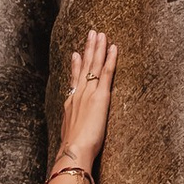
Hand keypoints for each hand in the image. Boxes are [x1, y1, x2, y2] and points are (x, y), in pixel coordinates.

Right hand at [56, 27, 116, 175]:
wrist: (74, 150)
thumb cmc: (73, 149)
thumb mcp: (69, 136)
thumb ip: (72, 131)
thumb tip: (71, 136)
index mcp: (70, 103)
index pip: (74, 79)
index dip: (76, 65)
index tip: (76, 53)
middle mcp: (77, 94)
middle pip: (83, 67)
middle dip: (88, 49)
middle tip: (91, 33)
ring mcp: (88, 93)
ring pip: (94, 65)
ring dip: (97, 48)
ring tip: (100, 34)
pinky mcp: (100, 96)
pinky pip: (106, 72)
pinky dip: (110, 59)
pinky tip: (113, 47)